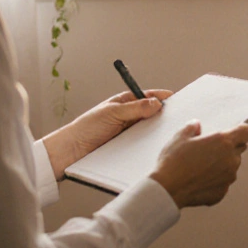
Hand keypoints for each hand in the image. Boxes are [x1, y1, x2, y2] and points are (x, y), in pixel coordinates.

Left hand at [43, 89, 172, 179]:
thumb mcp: (112, 113)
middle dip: (163, 115)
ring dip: (156, 132)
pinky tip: (156, 147)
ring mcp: (128, 132)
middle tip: (176, 118)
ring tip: (167, 134)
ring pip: (148, 129)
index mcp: (124, 102)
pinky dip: (149, 144)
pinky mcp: (127, 146)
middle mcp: (128, 116)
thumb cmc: (86, 128)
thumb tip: (156, 103)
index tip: (175, 99)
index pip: (147, 96)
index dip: (161, 97)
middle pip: (151, 113)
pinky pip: (142, 143)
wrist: (72, 151)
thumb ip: (135, 108)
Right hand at [149, 121, 247, 207]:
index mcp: (223, 142)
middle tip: (209, 149)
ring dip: (222, 164)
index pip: (247, 132)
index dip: (240, 131)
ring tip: (200, 166)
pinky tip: (198, 179)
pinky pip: (223, 182)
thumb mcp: (180, 137)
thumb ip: (192, 128)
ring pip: (231, 167)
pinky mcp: (222, 192)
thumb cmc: (173, 162)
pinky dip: (215, 180)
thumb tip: (196, 126)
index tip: (235, 132)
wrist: (167, 189)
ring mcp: (228, 178)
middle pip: (239, 149)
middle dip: (228, 148)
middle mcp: (231, 160)